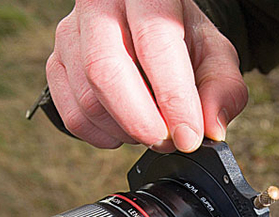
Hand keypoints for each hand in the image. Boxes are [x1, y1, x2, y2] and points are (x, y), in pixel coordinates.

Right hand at [46, 0, 247, 151]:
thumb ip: (222, 89)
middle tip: (167, 141)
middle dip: (141, 121)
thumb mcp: (215, 54)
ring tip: (152, 129)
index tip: (188, 137)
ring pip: (88, 98)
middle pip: (105, 70)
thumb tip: (211, 129)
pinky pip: (71, 115)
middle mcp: (100, 4)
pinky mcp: (56, 62)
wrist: (148, 24)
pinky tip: (125, 129)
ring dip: (124, 130)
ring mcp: (71, 33)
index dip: (173, 97)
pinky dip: (102, 136)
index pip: (155, 43)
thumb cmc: (182, 36)